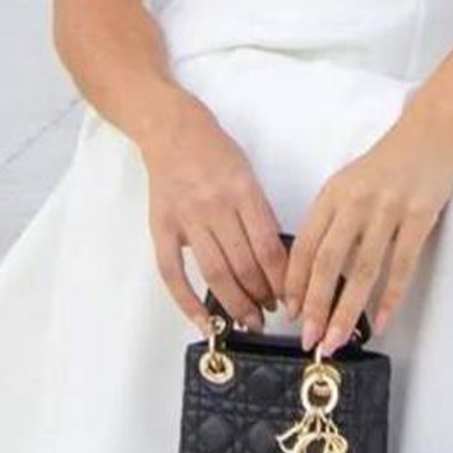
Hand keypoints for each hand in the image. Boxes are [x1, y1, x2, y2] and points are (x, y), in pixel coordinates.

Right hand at [139, 92, 288, 336]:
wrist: (171, 130)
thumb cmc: (215, 152)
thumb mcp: (249, 175)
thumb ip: (261, 215)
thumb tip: (276, 261)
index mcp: (243, 192)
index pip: (268, 248)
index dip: (281, 281)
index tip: (290, 298)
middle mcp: (215, 206)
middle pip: (244, 265)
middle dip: (262, 297)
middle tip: (270, 314)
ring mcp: (186, 219)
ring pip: (215, 273)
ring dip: (235, 304)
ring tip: (248, 321)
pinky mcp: (161, 228)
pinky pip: (173, 273)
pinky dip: (188, 302)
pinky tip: (204, 322)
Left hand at [282, 100, 452, 352]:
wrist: (432, 131)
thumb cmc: (388, 163)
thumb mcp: (348, 184)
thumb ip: (331, 221)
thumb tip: (313, 273)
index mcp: (332, 194)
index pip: (305, 245)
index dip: (294, 281)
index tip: (290, 310)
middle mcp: (355, 202)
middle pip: (328, 262)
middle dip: (315, 305)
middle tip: (308, 337)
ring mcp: (388, 209)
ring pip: (363, 270)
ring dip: (348, 310)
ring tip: (337, 339)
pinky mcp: (419, 216)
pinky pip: (401, 265)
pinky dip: (390, 297)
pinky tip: (381, 321)